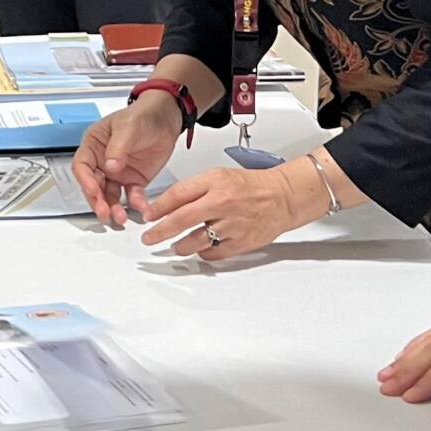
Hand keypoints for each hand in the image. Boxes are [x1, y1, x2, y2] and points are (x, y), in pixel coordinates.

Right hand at [73, 93, 182, 227]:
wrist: (166, 119)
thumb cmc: (142, 115)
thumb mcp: (128, 127)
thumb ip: (118, 147)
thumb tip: (109, 166)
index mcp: (94, 145)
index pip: (82, 167)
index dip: (86, 181)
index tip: (94, 192)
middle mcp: (102, 162)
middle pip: (94, 186)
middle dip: (98, 201)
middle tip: (105, 213)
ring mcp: (118, 174)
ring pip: (111, 196)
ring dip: (114, 208)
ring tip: (121, 219)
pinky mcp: (134, 181)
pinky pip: (132, 196)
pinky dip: (136, 205)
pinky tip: (142, 210)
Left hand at [138, 163, 319, 260]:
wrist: (282, 197)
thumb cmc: (250, 187)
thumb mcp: (218, 176)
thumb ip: (194, 189)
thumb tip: (167, 205)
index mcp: (215, 182)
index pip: (179, 194)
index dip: (158, 207)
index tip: (148, 216)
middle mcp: (223, 202)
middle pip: (182, 220)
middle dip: (160, 232)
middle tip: (149, 238)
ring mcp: (232, 224)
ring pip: (196, 241)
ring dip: (180, 247)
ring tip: (175, 247)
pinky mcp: (241, 242)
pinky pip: (213, 253)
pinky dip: (203, 254)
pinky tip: (201, 249)